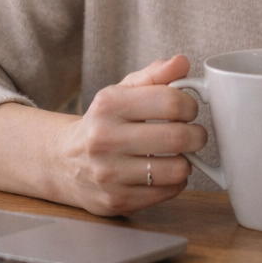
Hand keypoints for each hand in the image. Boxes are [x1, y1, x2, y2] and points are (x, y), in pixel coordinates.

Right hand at [50, 55, 207, 215]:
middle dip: (197, 135)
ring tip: (177, 154)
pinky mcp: (117, 200)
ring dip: (187, 161)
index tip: (189, 109)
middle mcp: (105, 139)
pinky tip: (164, 171)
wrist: (64, 162)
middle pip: (177, 137)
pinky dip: (176, 181)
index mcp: (109, 105)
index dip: (190, 105)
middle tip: (194, 134)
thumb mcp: (122, 91)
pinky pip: (168, 192)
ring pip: (176, 169)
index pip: (170, 102)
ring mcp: (109, 173)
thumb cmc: (103, 122)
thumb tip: (182, 62)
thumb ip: (155, 75)